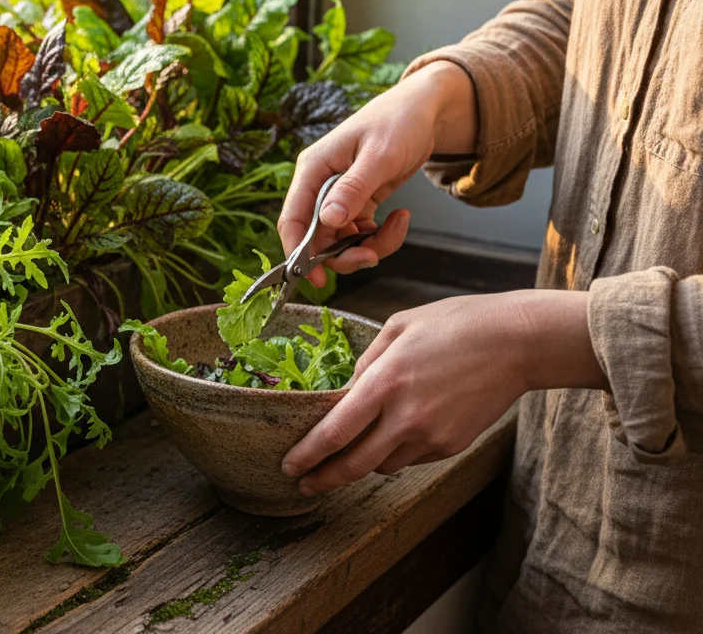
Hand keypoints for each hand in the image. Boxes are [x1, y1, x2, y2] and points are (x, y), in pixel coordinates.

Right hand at [278, 61, 478, 286]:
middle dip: (344, 253)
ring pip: (341, 240)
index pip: (292, 218)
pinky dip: (380, 236)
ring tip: (397, 227)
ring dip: (368, 245)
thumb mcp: (379, 156)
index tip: (315, 278)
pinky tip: (400, 218)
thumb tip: (328, 221)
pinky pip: (360, 232)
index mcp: (313, 169)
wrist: (425, 110)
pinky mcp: (359, 201)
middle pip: (317, 237)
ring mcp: (339, 195)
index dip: (298, 252)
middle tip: (373, 256)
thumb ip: (353, 189)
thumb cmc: (399, 121)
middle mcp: (320, 185)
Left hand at [282, 290, 604, 494]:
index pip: (334, 433)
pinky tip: (396, 432)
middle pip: (353, 465)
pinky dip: (395, 452)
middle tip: (304, 483)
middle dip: (323, 478)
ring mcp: (432, 436)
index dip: (306, 456)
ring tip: (350, 451)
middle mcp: (406, 417)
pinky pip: (411, 458)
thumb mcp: (398, 328)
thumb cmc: (455, 325)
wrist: (518, 342)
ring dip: (362, 462)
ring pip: (382, 465)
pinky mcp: (452, 445)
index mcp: (385, 383)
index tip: (289, 466)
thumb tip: (345, 394)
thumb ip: (365, 364)